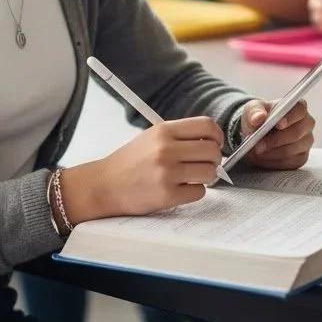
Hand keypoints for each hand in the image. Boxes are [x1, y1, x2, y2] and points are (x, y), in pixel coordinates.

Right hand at [61, 116, 223, 222]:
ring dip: (206, 177)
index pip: (206, 126)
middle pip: (212, 150)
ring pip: (209, 172)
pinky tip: (181, 189)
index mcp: (163, 131)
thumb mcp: (151, 137)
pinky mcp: (167, 195)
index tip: (215, 143)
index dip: (217, 136)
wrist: (104, 185)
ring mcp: (167, 173)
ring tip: (192, 177)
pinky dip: (194, 192)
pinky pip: (199, 192)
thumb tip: (212, 143)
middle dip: (214, 159)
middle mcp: (166, 149)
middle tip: (205, 164)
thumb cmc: (129, 162)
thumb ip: (179, 136)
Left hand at [239, 99, 314, 170]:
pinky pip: (289, 162)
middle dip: (275, 140)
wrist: (257, 134)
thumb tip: (258, 118)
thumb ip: (254, 111)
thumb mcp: (252, 110)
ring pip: (292, 149)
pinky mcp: (301, 157)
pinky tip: (264, 158)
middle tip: (258, 144)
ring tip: (257, 151)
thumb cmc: (259, 118)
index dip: (290, 117)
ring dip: (272, 152)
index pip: (300, 109)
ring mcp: (306, 141)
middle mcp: (306, 124)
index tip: (278, 124)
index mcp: (298, 107)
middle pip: (297, 132)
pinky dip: (274, 161)